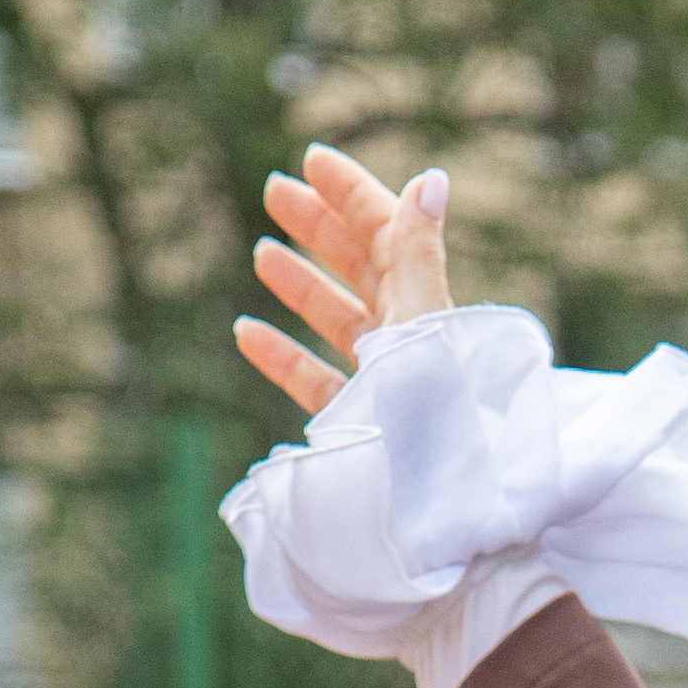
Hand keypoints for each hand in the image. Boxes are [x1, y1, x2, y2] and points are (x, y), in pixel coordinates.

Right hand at [235, 144, 455, 422]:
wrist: (440, 528)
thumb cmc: (434, 426)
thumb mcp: (422, 330)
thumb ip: (417, 258)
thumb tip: (430, 180)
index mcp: (432, 314)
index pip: (394, 237)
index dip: (355, 196)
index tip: (311, 160)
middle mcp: (414, 346)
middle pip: (366, 272)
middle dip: (322, 228)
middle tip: (275, 189)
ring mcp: (388, 389)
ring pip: (341, 324)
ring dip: (301, 286)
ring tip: (262, 253)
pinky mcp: (364, 432)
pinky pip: (319, 384)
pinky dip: (284, 357)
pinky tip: (248, 333)